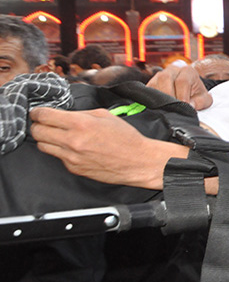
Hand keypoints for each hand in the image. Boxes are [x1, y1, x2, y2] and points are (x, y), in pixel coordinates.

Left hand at [30, 107, 186, 188]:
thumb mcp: (105, 116)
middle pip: (37, 132)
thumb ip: (81, 114)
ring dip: (46, 139)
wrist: (138, 161)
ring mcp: (72, 157)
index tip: (38, 112)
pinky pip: (58, 157)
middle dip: (38, 125)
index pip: (44, 116)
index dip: (37, 112)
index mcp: (80, 123)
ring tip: (57, 136)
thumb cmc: (126, 138)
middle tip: (44, 123)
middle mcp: (72, 141)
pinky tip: (74, 148)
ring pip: (43, 146)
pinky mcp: (75, 169)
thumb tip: (64, 115)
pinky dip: (61, 151)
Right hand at [147, 65, 212, 109]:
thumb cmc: (196, 94)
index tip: (184, 106)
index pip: (182, 81)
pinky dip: (151, 100)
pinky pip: (147, 90)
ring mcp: (159, 76)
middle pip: (165, 79)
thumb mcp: (203, 98)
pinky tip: (157, 107)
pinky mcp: (151, 83)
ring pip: (154, 84)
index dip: (182, 95)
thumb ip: (200, 102)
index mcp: (187, 71)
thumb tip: (189, 106)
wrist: (188, 89)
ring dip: (159, 98)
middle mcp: (172, 70)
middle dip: (169, 95)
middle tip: (173, 108)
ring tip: (166, 109)